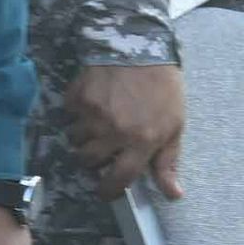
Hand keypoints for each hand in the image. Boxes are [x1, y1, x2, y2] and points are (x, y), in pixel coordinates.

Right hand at [70, 60, 185, 198]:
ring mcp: (93, 114)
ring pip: (75, 139)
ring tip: (98, 122)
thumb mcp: (174, 127)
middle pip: (87, 160)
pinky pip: (68, 114)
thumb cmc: (164, 91)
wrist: (141, 50)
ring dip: (83, 136)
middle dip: (92, 159)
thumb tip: (173, 194)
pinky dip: (77, 112)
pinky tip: (93, 102)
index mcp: (142, 142)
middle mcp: (115, 131)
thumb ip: (168, 162)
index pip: (119, 178)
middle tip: (101, 149)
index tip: (105, 192)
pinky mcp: (77, 97)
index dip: (109, 190)